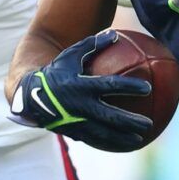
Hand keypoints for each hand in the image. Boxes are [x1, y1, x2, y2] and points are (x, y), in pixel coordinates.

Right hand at [9, 30, 153, 151]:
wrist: (30, 95)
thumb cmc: (56, 71)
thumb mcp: (71, 55)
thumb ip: (92, 45)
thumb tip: (114, 34)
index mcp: (81, 85)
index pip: (110, 85)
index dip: (129, 87)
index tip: (148, 88)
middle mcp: (79, 105)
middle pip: (110, 116)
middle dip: (130, 121)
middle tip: (147, 124)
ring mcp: (76, 121)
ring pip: (103, 133)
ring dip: (122, 138)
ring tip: (139, 140)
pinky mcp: (73, 132)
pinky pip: (94, 140)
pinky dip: (110, 144)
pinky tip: (124, 146)